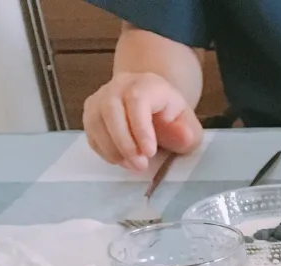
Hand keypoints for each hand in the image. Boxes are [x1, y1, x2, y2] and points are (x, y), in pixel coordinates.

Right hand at [83, 71, 202, 170]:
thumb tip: (183, 136)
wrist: (154, 108)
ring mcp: (101, 98)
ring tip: (132, 165)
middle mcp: (120, 85)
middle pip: (111, 109)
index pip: (137, 99)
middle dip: (124, 142)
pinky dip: (104, 150)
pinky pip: (91, 133)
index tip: (150, 152)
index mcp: (147, 84)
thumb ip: (188, 133)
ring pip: (96, 121)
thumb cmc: (172, 119)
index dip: (140, 128)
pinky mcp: (91, 113)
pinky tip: (121, 160)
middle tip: (140, 165)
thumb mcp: (188, 125)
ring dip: (113, 149)